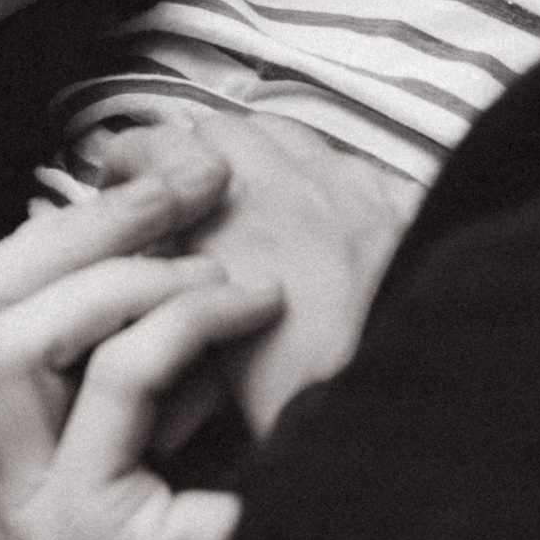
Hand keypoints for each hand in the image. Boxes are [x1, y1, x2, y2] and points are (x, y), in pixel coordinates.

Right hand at [0, 164, 283, 539]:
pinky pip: (114, 379)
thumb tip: (145, 174)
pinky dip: (185, 321)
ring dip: (134, 277)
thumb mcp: (187, 370)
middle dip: (83, 230)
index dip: (53, 227)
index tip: (154, 177)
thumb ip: (143, 300)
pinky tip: (256, 308)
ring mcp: (29, 515)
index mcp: (11, 439)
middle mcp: (0, 483)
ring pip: (16, 340)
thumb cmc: (265, 483)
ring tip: (228, 275)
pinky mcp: (82, 532)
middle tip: (194, 188)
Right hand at [94, 116, 419, 437]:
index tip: (118, 180)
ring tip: (255, 199)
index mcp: (233, 231)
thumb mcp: (219, 382)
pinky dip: (330, 178)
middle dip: (193, 153)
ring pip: (290, 134)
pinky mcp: (407, 205)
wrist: (421, 407)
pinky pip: (355, 164)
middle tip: (183, 194)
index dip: (130, 157)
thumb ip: (175, 326)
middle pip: (223, 129)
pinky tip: (331, 216)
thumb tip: (145, 314)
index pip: (159, 150)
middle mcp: (292, 191)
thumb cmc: (318, 410)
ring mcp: (356, 189)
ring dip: (260, 154)